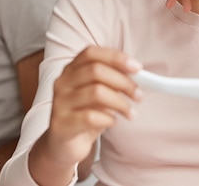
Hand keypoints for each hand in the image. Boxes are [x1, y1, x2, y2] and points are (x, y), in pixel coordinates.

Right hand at [39, 46, 141, 166]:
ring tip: (130, 113)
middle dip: (123, 82)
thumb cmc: (85, 114)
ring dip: (120, 103)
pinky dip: (108, 119)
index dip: (115, 57)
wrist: (64, 144)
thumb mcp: (99, 94)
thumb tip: (137, 75)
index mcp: (71, 69)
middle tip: (138, 95)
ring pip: (96, 93)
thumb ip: (112, 82)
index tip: (137, 68)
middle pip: (96, 71)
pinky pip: (90, 117)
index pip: (91, 53)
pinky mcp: (61, 123)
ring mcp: (60, 102)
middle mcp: (62, 82)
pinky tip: (112, 122)